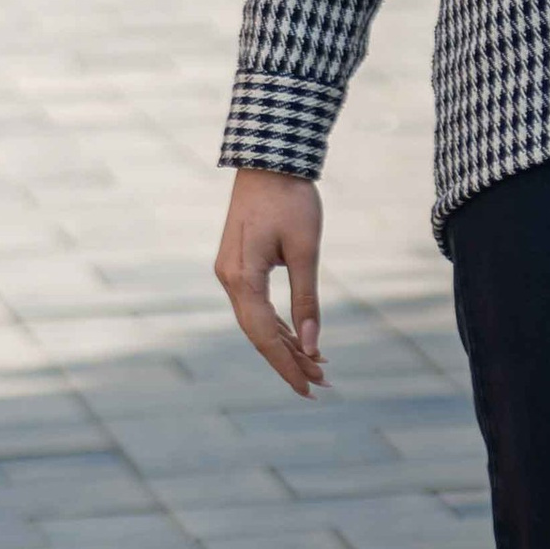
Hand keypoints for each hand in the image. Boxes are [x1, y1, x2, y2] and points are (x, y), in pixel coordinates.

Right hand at [215, 169, 327, 392]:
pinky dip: (278, 324)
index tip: (309, 388)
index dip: (287, 365)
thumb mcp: (306, 250)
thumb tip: (313, 345)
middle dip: (288, 361)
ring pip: (257, 321)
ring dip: (285, 345)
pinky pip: (256, 305)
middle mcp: (229, 279)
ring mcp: (231, 272)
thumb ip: (307, 299)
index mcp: (242, 278)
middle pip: (258, 334)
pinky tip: (299, 340)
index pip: (265, 335)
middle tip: (320, 385)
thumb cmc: (290, 200)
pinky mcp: (239, 265)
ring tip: (316, 368)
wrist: (269, 160)